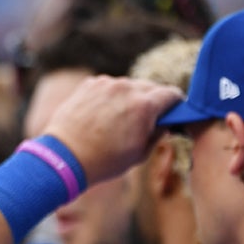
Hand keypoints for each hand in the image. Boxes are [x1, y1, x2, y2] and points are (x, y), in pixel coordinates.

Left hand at [44, 75, 182, 185]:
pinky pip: (109, 87)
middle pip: (151, 87)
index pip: (171, 94)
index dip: (177, 103)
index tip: (176, 109)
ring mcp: (106, 83)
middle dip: (154, 100)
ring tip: (122, 119)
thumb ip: (157, 133)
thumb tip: (165, 122)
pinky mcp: (90, 84)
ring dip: (131, 98)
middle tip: (150, 118)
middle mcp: (126, 88)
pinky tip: (104, 115)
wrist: (66, 156)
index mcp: (144, 106)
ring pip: (129, 85)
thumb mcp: (140, 153)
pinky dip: (112, 97)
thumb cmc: (105, 160)